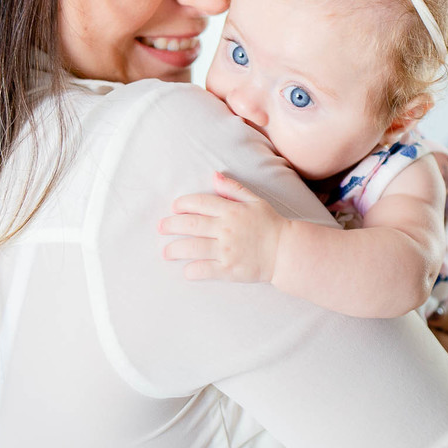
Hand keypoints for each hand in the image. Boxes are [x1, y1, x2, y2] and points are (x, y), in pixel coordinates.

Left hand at [159, 172, 283, 283]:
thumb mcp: (255, 201)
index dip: (182, 204)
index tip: (174, 208)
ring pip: (192, 248)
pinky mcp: (228, 269)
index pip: (199, 203)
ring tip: (166, 252)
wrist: (286, 252)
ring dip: (174, 249)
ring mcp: (226, 250)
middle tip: (161, 227)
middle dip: (171, 225)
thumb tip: (214, 176)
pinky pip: (204, 270)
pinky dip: (192, 271)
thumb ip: (233, 189)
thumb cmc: (271, 224)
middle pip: (190, 224)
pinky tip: (187, 270)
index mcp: (231, 210)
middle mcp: (226, 229)